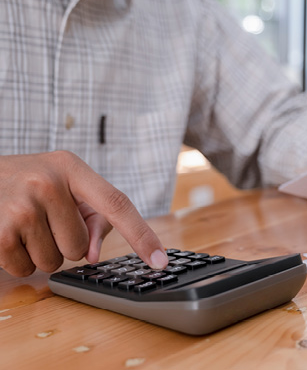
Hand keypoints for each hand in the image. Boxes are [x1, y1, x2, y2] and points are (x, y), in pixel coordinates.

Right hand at [0, 151, 167, 276]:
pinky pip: (25, 268)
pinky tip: (11, 234)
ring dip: (42, 253)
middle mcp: (49, 183)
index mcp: (72, 168)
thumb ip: (91, 219)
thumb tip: (91, 256)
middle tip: (45, 221)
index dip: (142, 235)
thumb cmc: (31, 183)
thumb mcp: (65, 187)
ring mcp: (23, 205)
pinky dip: (20, 261)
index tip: (161, 260)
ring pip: (54, 262)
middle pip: (79, 246)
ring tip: (27, 226)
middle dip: (64, 243)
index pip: (117, 204)